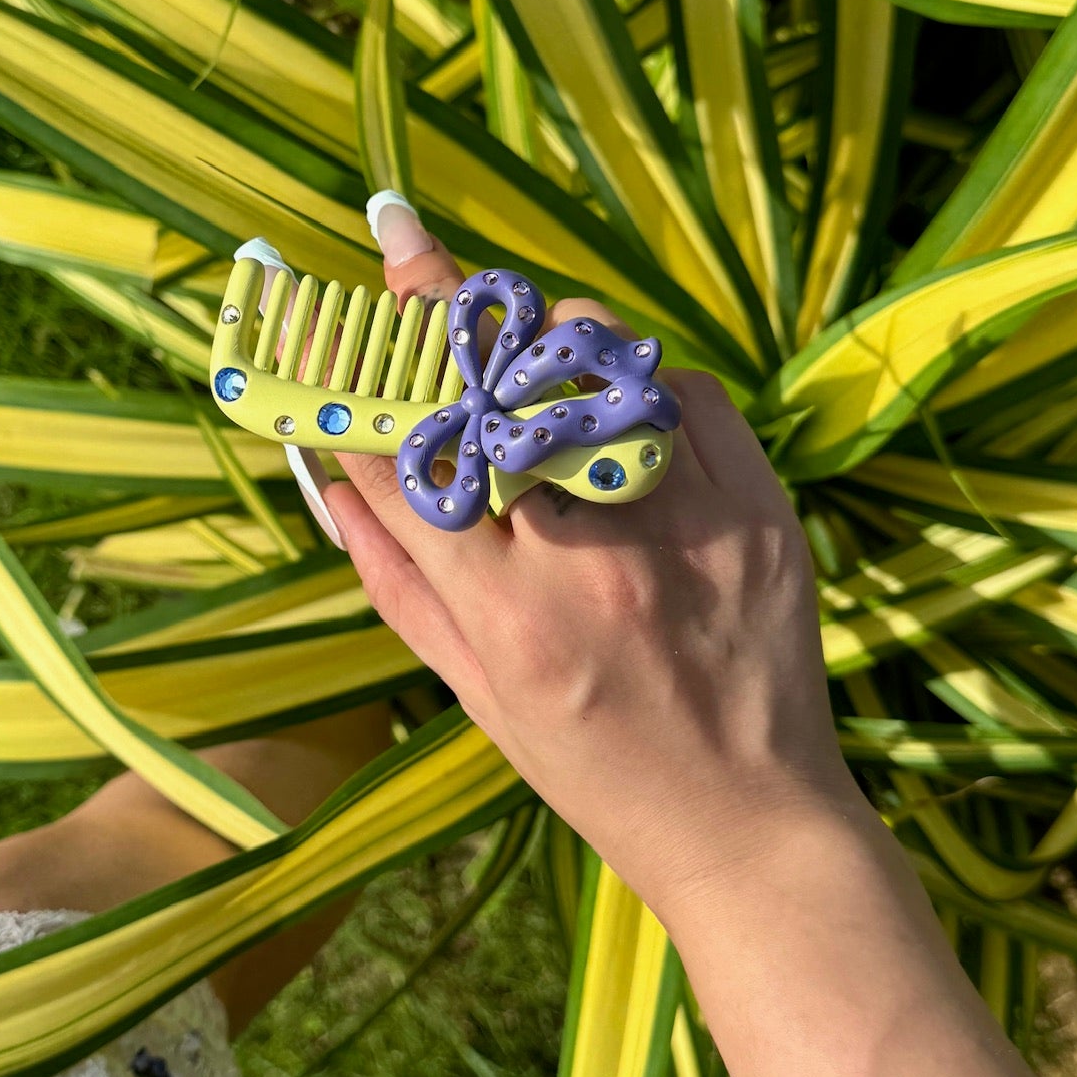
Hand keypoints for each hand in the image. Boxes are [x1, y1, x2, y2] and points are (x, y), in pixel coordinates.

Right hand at [324, 201, 859, 919]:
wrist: (750, 825)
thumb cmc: (593, 770)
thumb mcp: (472, 694)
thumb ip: (399, 581)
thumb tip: (332, 475)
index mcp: (507, 617)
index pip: (407, 453)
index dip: (353, 361)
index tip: (317, 292)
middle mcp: (592, 561)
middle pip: (495, 381)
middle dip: (439, 304)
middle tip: (408, 251)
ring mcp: (686, 526)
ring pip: (597, 360)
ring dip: (544, 333)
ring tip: (526, 348)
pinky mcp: (759, 507)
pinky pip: (685, 388)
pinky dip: (640, 378)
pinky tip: (619, 407)